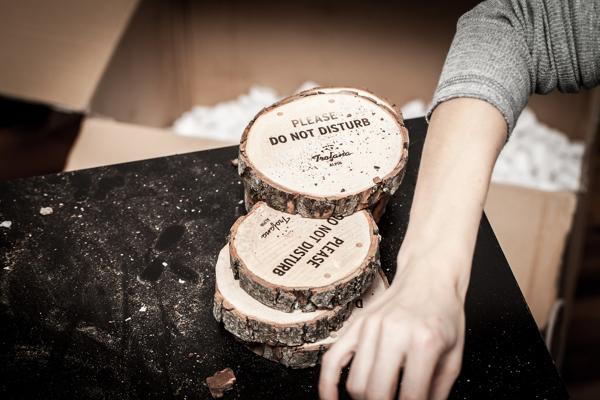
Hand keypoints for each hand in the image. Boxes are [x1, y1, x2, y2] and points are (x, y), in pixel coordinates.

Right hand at [319, 252, 465, 399]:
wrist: (428, 277)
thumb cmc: (443, 316)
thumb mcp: (453, 357)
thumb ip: (437, 393)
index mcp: (424, 341)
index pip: (411, 396)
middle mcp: (393, 332)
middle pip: (376, 393)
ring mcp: (370, 327)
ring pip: (355, 383)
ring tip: (378, 399)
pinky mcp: (355, 325)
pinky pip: (331, 360)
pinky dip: (327, 386)